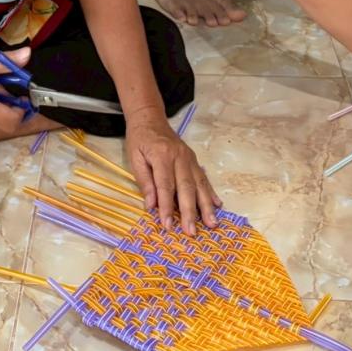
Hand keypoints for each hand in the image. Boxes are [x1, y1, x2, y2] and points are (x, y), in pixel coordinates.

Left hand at [125, 111, 220, 233]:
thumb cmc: (139, 139)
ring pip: (199, 184)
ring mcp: (189, 158)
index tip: (168, 225)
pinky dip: (210, 193)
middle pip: (186, 187)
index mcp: (161, 155)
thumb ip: (144, 181)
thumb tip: (151, 205)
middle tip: (191, 232)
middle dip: (189, 212)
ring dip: (206, 206)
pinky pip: (203, 178)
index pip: (165, 186)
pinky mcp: (194, 160)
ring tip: (212, 223)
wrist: (150, 118)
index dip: (166, 207)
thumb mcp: (134, 157)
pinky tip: (217, 205)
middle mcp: (179, 157)